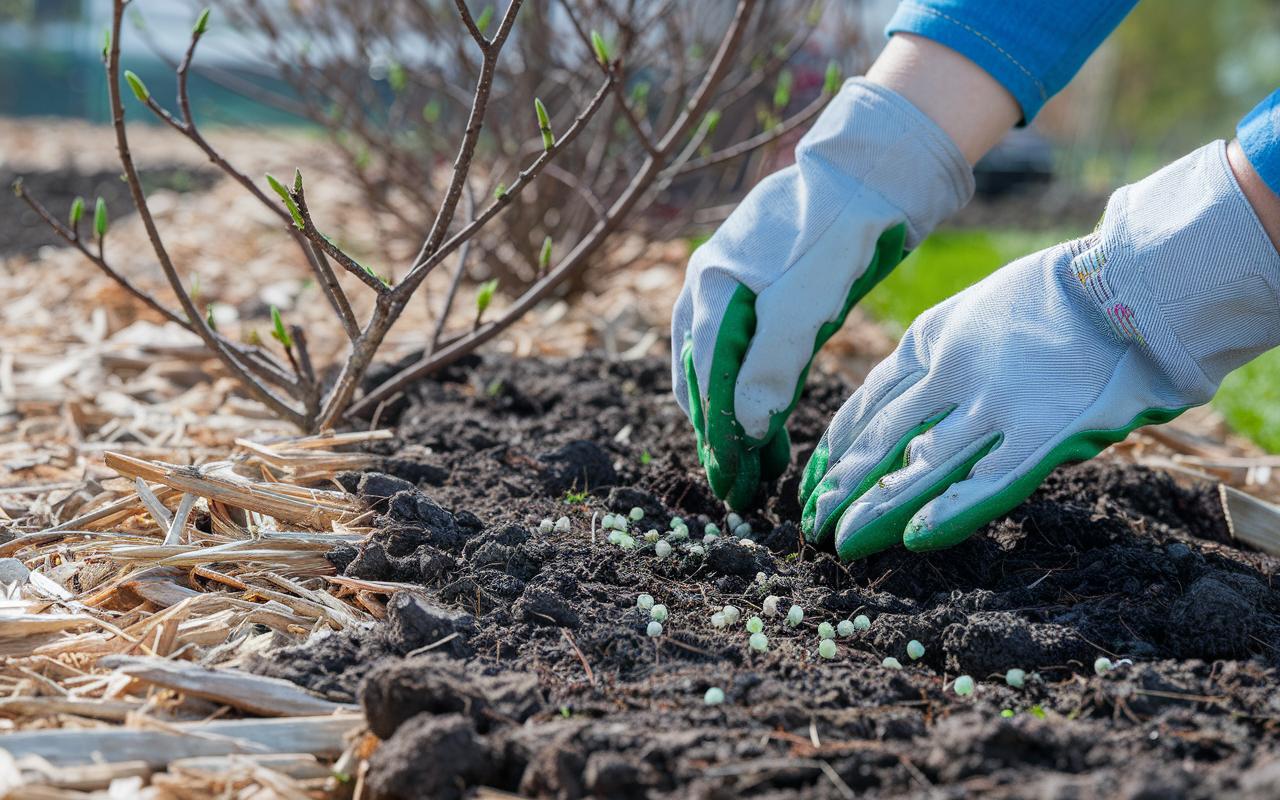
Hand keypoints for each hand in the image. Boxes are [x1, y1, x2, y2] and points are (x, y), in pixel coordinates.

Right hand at [672, 78, 972, 509]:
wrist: (875, 169)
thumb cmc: (840, 227)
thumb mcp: (807, 297)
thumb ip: (773, 360)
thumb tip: (743, 425)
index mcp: (712, 289)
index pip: (706, 380)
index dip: (718, 436)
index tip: (731, 483)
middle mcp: (712, 290)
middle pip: (703, 379)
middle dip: (719, 437)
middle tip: (736, 490)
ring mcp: (736, 290)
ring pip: (720, 370)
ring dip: (734, 420)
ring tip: (753, 469)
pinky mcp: (765, 293)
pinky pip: (744, 355)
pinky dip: (751, 393)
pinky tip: (764, 423)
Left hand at [801, 141, 1279, 558]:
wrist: (1134, 282)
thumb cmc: (1059, 300)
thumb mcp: (975, 313)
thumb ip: (937, 361)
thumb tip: (902, 413)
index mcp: (930, 340)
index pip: (866, 405)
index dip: (836, 450)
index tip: (814, 482)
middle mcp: (951, 373)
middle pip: (881, 441)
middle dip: (842, 488)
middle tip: (813, 525)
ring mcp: (995, 404)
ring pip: (919, 466)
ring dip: (876, 508)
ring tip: (841, 541)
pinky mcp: (1043, 433)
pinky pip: (986, 481)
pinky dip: (948, 511)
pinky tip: (913, 539)